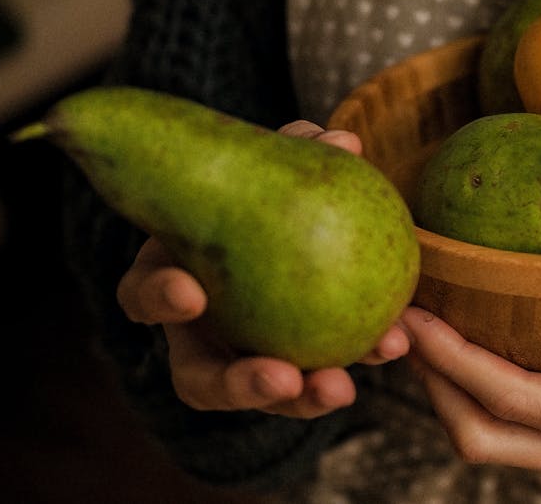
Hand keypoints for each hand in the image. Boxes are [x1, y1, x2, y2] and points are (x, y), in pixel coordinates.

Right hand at [114, 121, 409, 417]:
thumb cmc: (264, 185)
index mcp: (174, 280)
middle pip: (203, 378)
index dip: (158, 298)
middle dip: (239, 384)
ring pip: (268, 395)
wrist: (295, 217)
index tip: (191, 294)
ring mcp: (248, 360)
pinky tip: (396, 342)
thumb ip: (295, 150)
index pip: (144, 296)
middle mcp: (203, 335)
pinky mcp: (302, 368)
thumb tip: (341, 142)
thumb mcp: (271, 165)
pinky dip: (360, 356)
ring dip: (304, 398)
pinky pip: (326, 374)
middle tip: (282, 377)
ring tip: (341, 388)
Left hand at [404, 288, 540, 480]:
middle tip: (398, 318)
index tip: (415, 318)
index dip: (457, 364)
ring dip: (448, 388)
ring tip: (422, 324)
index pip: (518, 403)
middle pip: (482, 432)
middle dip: (432, 382)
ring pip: (492, 434)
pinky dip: (479, 386)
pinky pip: (515, 422)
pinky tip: (475, 336)